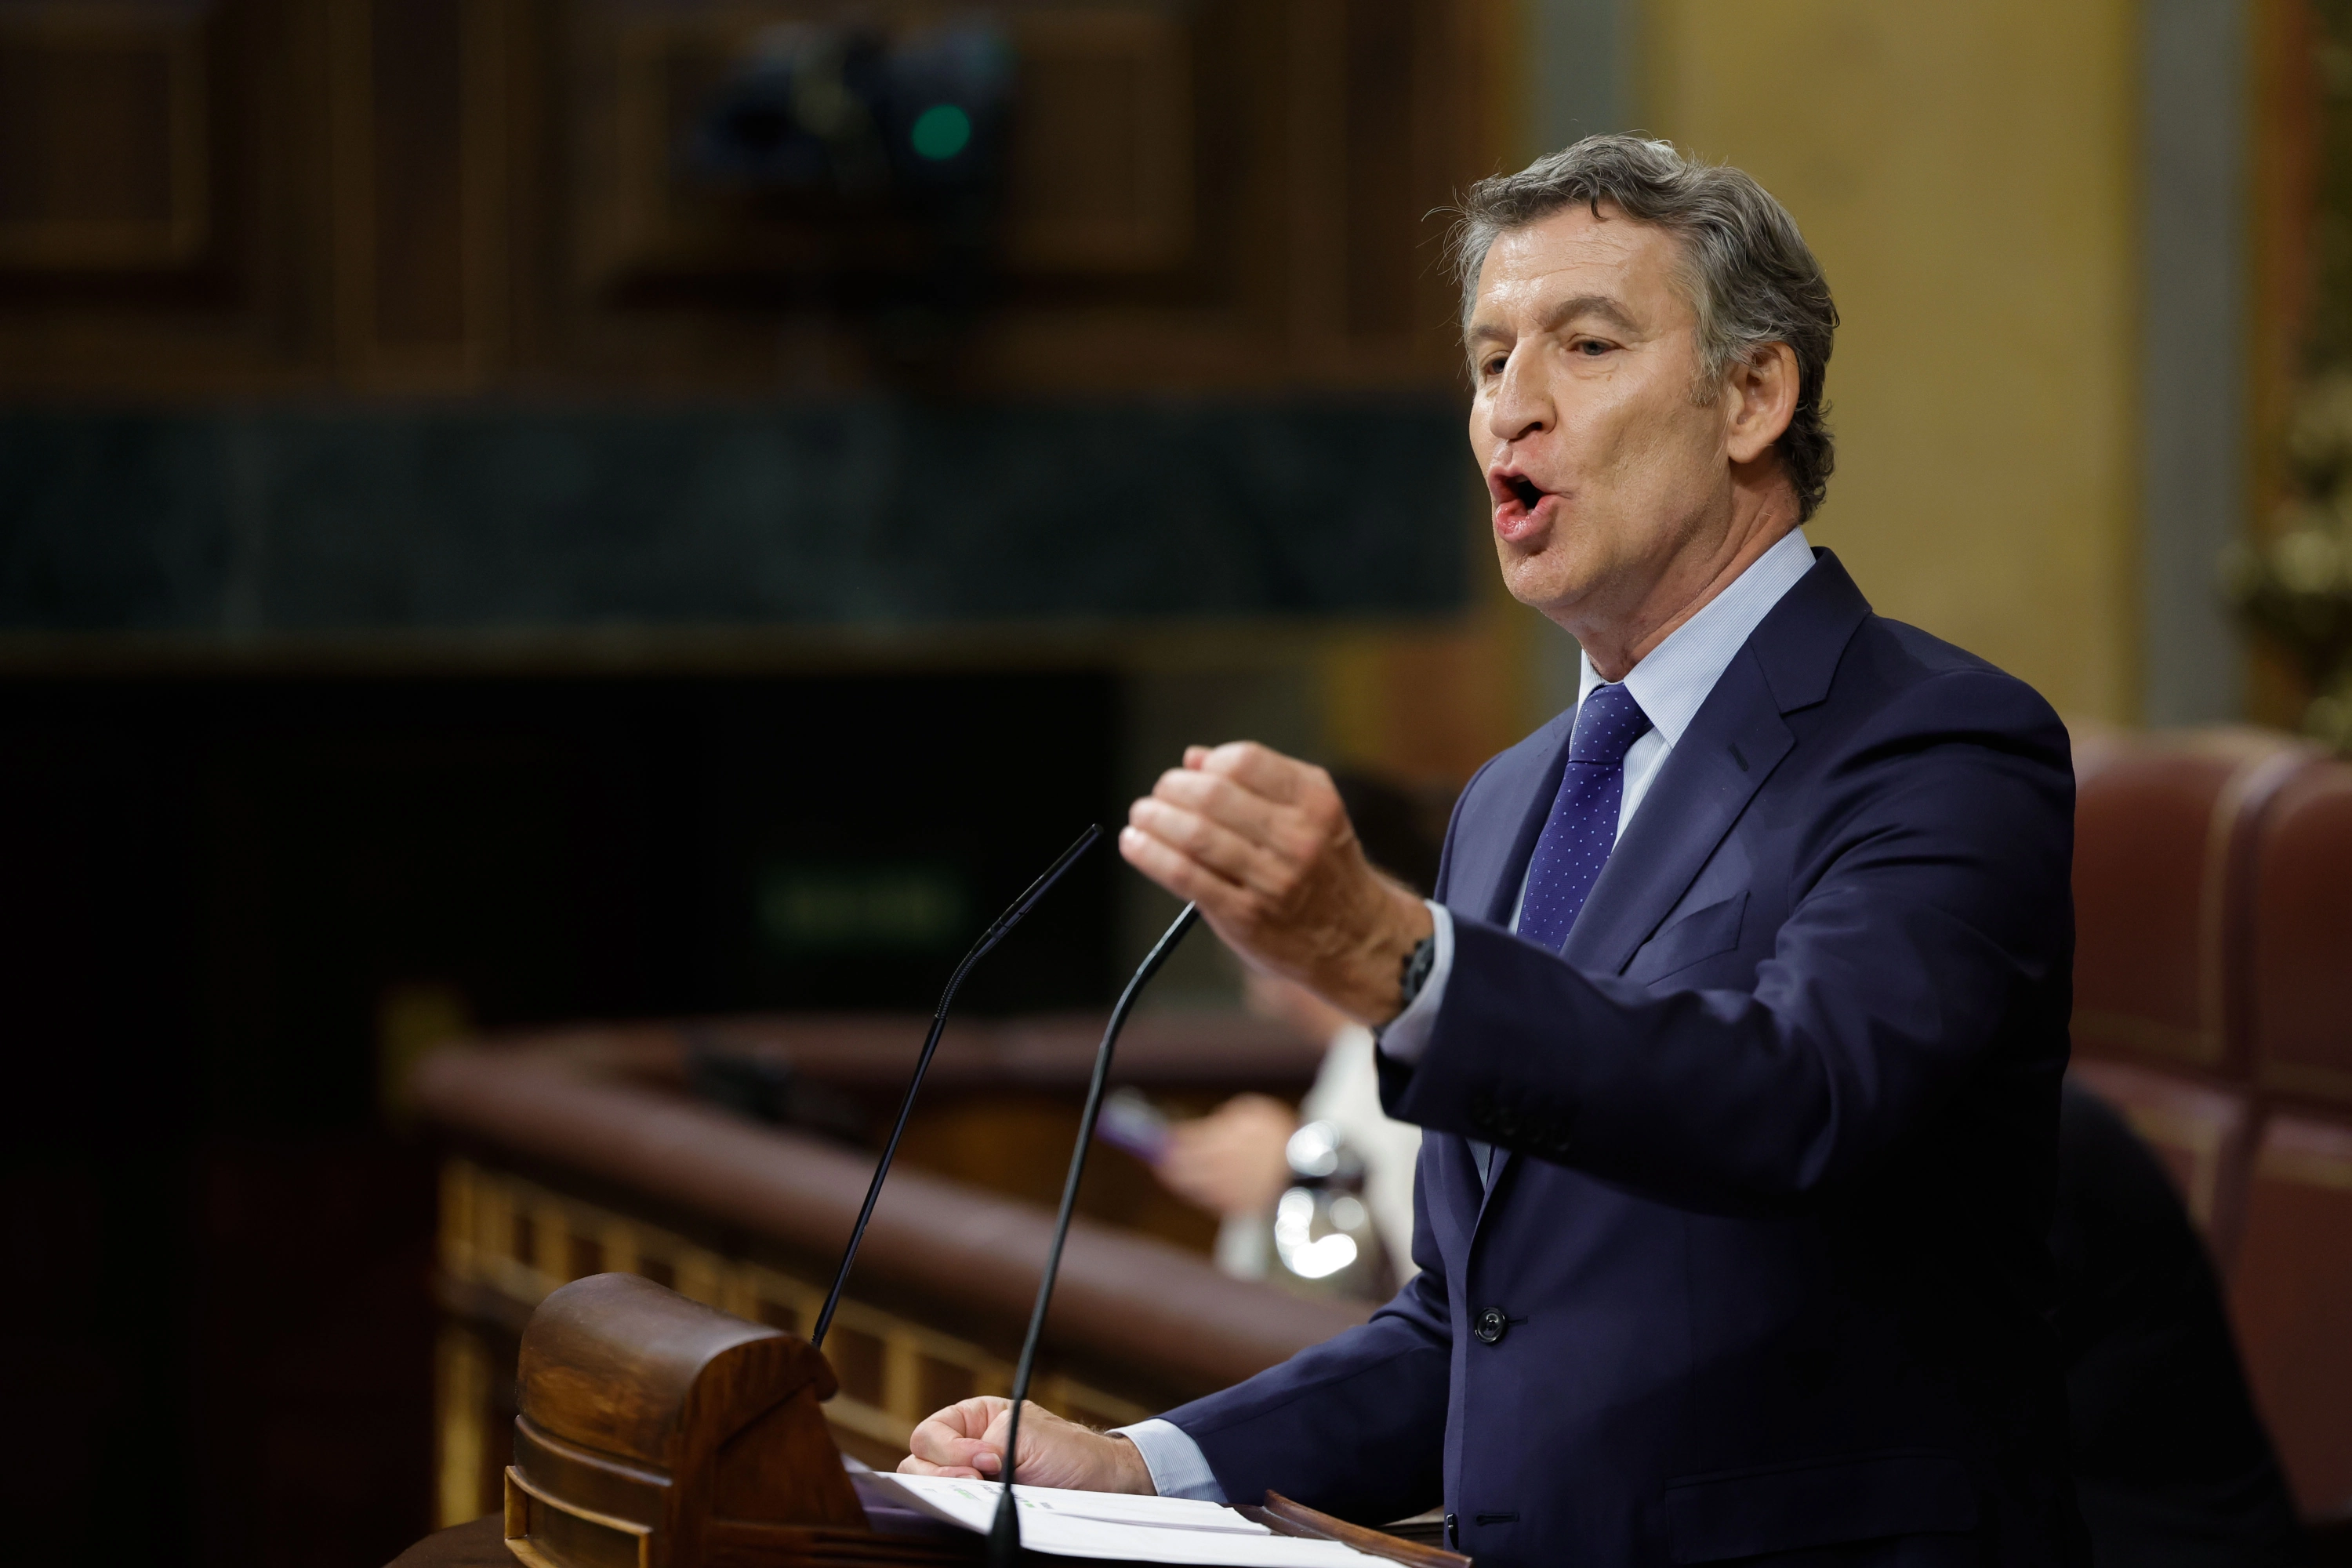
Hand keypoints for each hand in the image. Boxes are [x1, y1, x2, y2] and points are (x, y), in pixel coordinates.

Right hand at [898, 1396, 1154, 1492]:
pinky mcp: (980, 1510)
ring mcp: (969, 1483)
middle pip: (917, 1464)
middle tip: (977, 1482)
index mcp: (971, 1421)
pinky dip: (959, 1513)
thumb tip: (965, 1471)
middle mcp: (962, 1451)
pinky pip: (952, 1513)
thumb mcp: (1027, 1435)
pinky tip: (978, 1512)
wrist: (1101, 1486)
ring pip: (929, 1491)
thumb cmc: (1070, 1452)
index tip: (985, 1459)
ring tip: (981, 1496)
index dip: (950, 1449)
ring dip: (948, 1494)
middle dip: (942, 1474)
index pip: (929, 1434)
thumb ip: (989, 1445)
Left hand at [1120, 742, 1432, 1023]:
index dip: (1208, 763)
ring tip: (1141, 816)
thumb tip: (1192, 759)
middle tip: (1158, 795)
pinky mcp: (1245, 916)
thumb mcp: (1311, 814)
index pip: (1245, 761)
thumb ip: (1258, 781)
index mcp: (1314, 802)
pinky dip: (1150, 855)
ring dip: (1154, 819)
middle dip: (1172, 789)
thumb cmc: (1323, 868)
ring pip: (1195, 835)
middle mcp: (1298, 838)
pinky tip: (1133, 844)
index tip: (1192, 774)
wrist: (1355, 938)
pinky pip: (1185, 877)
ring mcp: (1272, 880)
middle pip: (1213, 796)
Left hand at [1155, 1094, 1297, 1216]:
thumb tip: (1206, 1128)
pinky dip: (1195, 1191)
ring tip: (1165, 1171)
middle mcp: (1228, 1166)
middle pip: (1187, 1164)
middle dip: (1169, 1160)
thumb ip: (1229, 1118)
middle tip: (1156, 1156)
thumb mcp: (1256, 1113)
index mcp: (1232, 1140)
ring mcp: (1232, 1189)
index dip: (1174, 1138)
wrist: (1306, 1173)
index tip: (1162, 1136)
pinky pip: (1208, 1199)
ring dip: (1177, 1178)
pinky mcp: (1237, 1206)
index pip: (1192, 1139)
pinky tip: (1189, 1185)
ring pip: (1194, 1185)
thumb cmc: (1280, 1137)